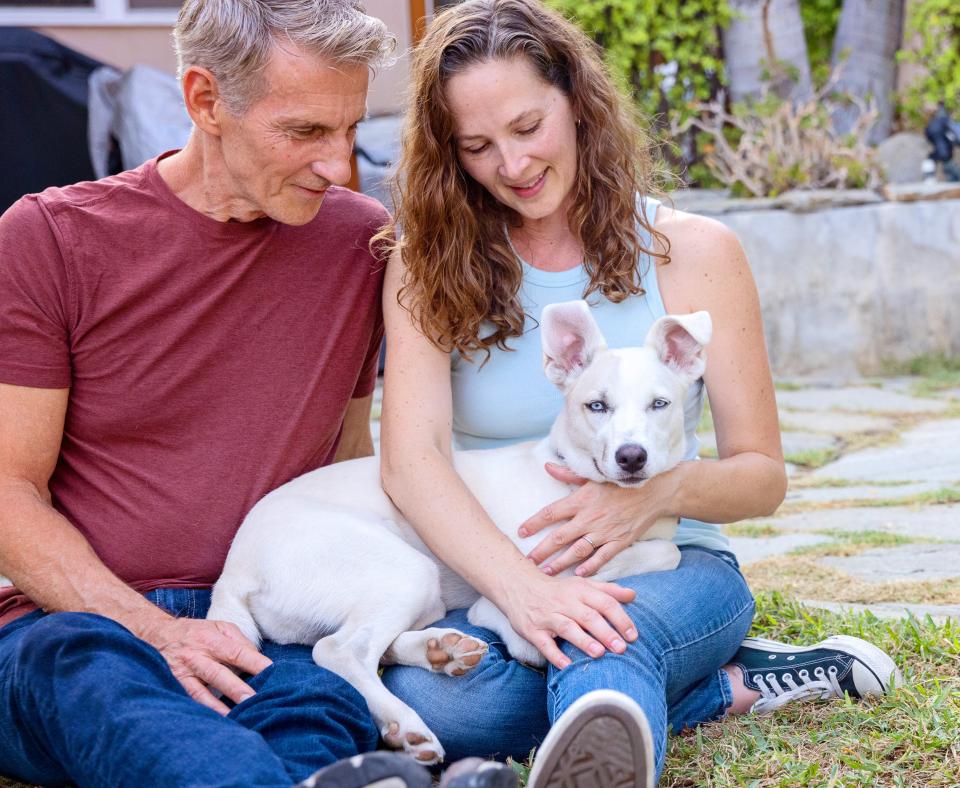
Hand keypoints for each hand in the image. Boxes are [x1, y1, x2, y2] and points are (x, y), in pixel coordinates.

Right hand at [139, 615, 272, 714]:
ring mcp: (183, 672)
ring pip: (200, 692)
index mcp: (211, 639)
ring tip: (235, 716)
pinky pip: (188, 700)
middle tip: (253, 700)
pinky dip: (201, 710)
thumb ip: (239, 642)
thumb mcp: (219, 627)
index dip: (254, 663)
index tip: (271, 672)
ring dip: (218, 706)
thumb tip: (257, 659)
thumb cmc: (196, 632)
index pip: (237, 652)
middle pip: (218, 674)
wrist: (156, 634)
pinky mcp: (173, 684)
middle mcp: (196, 656)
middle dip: (236, 688)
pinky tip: (213, 721)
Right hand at [500, 568, 637, 669]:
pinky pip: (544, 643)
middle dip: (605, 632)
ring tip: (599, 653)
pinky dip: (555, 654)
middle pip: (588, 616)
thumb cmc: (557, 589)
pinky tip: (566, 665)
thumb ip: (608, 590)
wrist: (518, 586)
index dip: (620, 618)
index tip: (632, 635)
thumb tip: (633, 595)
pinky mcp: (533, 630)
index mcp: (580, 591)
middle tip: (621, 648)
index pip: (604, 602)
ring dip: (583, 640)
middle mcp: (564, 602)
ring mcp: (547, 616)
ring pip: (567, 627)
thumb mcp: (582, 584)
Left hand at [519, 462, 673, 576]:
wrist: (654, 490)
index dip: (533, 523)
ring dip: (560, 563)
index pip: (550, 513)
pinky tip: (579, 574)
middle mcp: (590, 517)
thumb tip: (547, 466)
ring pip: (577, 551)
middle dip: (541, 551)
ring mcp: (605, 531)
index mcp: (581, 499)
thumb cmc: (621, 481)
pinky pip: (602, 557)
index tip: (520, 532)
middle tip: (528, 562)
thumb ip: (568, 473)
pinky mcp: (620, 541)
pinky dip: (590, 567)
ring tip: (546, 572)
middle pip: (559, 537)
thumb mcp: (593, 475)